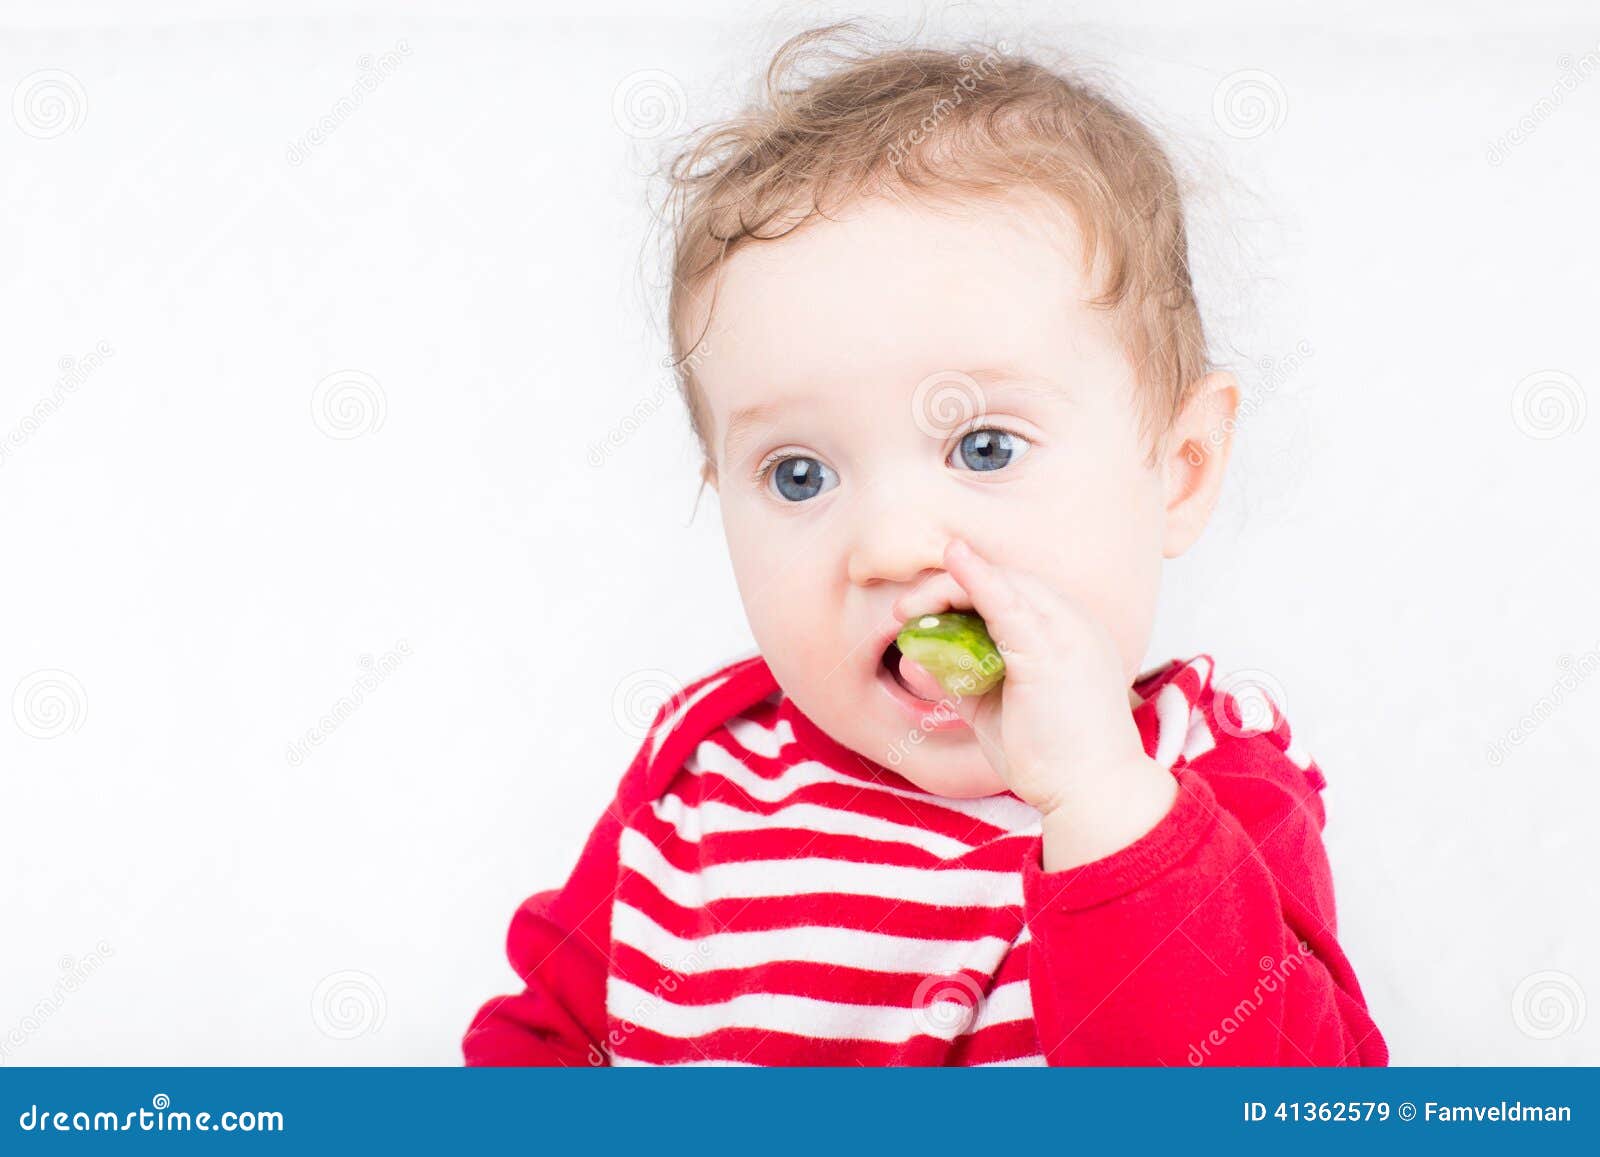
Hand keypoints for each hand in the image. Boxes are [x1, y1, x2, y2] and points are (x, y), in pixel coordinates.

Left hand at [893, 539, 1177, 866]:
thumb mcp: (994, 708)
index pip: (1011, 595)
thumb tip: (915, 661)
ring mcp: (1065, 631)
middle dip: (948, 588)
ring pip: (1000, 585)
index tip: (923, 611)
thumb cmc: (1050, 759)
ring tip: (906, 610)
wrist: (1092, 795)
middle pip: (1004, 582)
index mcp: (1066, 634)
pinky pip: (1006, 600)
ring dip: (947, 589)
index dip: (965, 592)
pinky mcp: (1048, 647)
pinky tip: (952, 559)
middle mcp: (1072, 623)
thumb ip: (960, 680)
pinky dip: (976, 578)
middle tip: (904, 611)